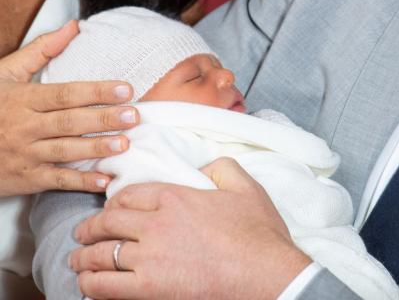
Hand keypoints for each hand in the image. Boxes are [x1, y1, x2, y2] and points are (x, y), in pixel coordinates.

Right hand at [0, 20, 138, 195]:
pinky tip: (104, 178)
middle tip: (134, 116)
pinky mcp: (24, 179)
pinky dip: (79, 181)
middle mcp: (24, 127)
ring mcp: (24, 154)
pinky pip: (55, 180)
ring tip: (125, 144)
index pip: (66, 94)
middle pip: (69, 122)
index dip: (96, 91)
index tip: (126, 89)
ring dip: (96, 149)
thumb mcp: (6, 73)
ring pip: (65, 151)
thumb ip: (42, 50)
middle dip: (104, 119)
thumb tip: (74, 26)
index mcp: (23, 100)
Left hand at [71, 158, 311, 299]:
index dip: (114, 201)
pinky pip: (106, 287)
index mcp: (176, 197)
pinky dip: (92, 285)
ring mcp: (150, 259)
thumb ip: (221, 167)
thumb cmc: (258, 233)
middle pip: (108, 223)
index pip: (129, 194)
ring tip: (78, 261)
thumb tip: (205, 166)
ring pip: (101, 255)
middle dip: (90, 228)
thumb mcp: (245, 186)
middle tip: (82, 234)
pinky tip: (90, 285)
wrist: (266, 275)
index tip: (110, 208)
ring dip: (84, 258)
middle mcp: (156, 224)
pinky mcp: (149, 290)